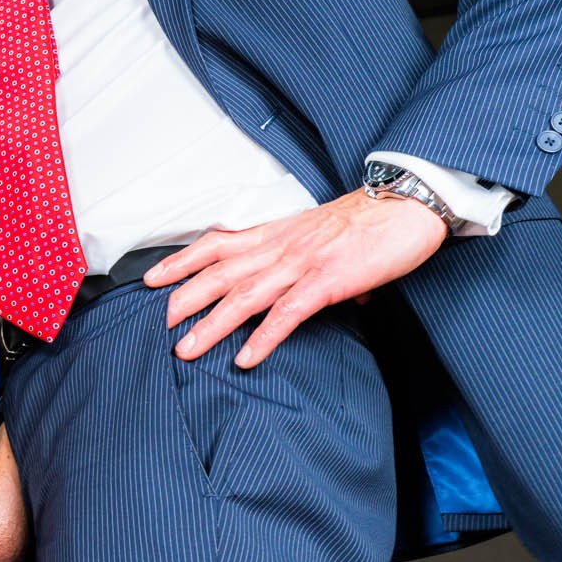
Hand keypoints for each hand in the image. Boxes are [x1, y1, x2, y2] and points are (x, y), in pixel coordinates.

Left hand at [143, 190, 446, 367]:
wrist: (409, 203)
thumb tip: (308, 293)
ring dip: (211, 325)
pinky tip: (245, 358)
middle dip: (184, 298)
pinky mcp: (327, 281)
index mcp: (277, 233)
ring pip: (243, 296)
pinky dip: (263, 338)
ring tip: (186, 349)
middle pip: (220, 273)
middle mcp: (281, 247)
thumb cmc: (370, 219)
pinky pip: (287, 313)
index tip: (153, 278)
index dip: (182, 261)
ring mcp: (302, 264)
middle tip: (158, 321)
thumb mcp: (323, 234)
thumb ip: (305, 260)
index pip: (217, 244)